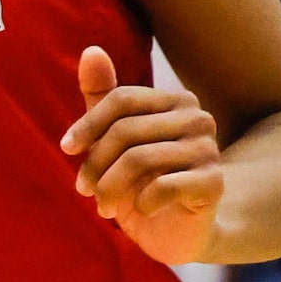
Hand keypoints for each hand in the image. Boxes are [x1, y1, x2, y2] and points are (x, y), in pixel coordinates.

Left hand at [60, 45, 223, 265]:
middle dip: (95, 164)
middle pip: (126, 131)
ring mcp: (209, 150)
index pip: (121, 100)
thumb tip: (91, 50)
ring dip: (110, 188)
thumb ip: (103, 98)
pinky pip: (162, 186)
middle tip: (84, 189)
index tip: (67, 149)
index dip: (88, 124)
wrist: (179, 231)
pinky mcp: (213, 183)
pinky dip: (140, 203)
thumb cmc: (142, 182)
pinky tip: (139, 211)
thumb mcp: (115, 140)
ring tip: (104, 206)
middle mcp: (198, 119)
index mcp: (176, 101)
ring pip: (139, 159)